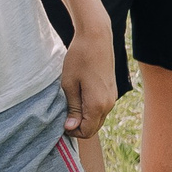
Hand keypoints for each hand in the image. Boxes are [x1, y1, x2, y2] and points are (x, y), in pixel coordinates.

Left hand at [59, 15, 117, 139]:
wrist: (96, 39)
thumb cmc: (79, 59)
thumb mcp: (69, 85)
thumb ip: (73, 108)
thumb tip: (71, 127)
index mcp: (98, 105)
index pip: (86, 132)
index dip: (71, 131)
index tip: (59, 122)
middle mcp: (109, 104)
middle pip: (93, 128)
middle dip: (78, 127)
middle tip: (62, 115)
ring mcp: (112, 98)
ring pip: (97, 118)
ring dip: (84, 118)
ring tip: (69, 104)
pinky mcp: (112, 91)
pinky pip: (101, 108)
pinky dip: (90, 110)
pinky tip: (79, 97)